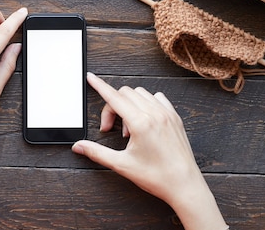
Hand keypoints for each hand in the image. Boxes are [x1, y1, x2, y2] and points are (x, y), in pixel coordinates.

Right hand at [72, 73, 225, 229]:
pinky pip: (157, 98)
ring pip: (141, 93)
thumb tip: (79, 146)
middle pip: (125, 93)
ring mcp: (166, 114)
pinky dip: (146, 103)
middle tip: (110, 128)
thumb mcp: (122, 165)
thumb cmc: (157, 176)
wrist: (184, 185)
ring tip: (129, 129)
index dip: (99, 86)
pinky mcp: (175, 117)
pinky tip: (144, 119)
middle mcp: (154, 114)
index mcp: (140, 123)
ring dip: (129, 105)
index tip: (91, 78)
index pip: (114, 97)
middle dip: (112, 106)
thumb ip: (97, 152)